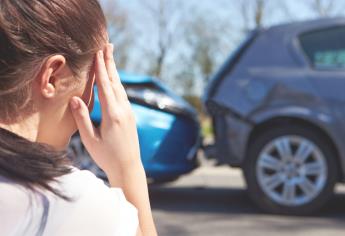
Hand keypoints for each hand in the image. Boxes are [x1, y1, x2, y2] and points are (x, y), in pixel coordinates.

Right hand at [69, 44, 141, 177]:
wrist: (128, 167)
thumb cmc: (107, 156)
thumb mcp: (90, 140)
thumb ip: (82, 118)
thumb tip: (75, 98)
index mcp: (113, 115)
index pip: (105, 86)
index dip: (101, 69)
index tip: (98, 52)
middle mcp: (124, 111)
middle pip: (116, 82)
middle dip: (110, 63)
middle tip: (108, 45)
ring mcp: (129, 113)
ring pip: (121, 87)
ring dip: (115, 71)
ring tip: (110, 57)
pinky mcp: (130, 116)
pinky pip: (123, 95)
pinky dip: (117, 83)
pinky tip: (115, 79)